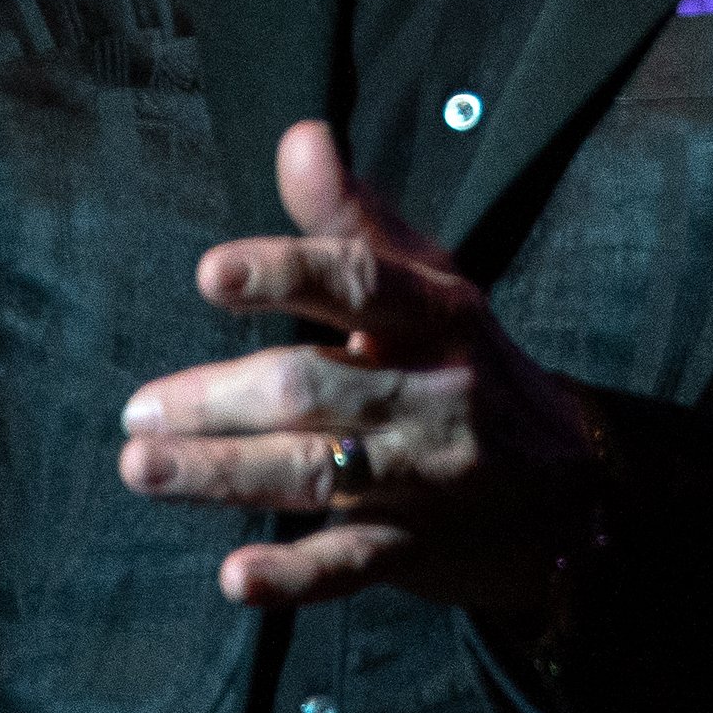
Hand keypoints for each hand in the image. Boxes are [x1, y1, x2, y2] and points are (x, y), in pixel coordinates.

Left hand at [118, 121, 602, 615]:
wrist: (575, 489)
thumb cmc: (470, 364)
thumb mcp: (429, 282)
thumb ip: (352, 218)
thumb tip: (299, 135)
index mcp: (437, 314)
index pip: (360, 283)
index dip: (284, 275)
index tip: (209, 275)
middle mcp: (435, 392)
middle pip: (314, 389)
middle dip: (217, 399)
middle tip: (137, 407)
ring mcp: (427, 477)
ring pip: (315, 473)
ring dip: (222, 474)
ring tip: (141, 467)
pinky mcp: (418, 549)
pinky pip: (351, 565)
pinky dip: (292, 575)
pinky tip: (234, 576)